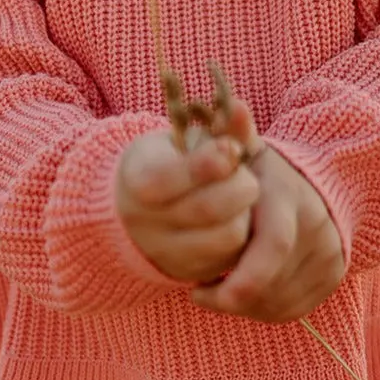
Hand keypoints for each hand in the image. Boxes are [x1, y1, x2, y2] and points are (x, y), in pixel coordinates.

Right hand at [115, 101, 261, 284]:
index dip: (210, 162)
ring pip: (229, 236)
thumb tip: (240, 107)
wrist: (134, 210)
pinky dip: (245, 234)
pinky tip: (237, 216)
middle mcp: (147, 223)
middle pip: (210, 209)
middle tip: (245, 174)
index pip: (172, 177)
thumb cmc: (167, 163)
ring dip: (246, 212)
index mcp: (138, 181)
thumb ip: (217, 126)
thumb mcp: (182, 139)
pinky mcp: (192, 273)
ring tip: (239, 196)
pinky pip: (234, 257)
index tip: (229, 147)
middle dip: (240, 185)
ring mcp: (169, 253)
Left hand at [190, 146, 345, 323]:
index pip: (271, 247)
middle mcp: (316, 226)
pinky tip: (245, 294)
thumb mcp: (247, 151)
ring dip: (245, 304)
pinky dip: (264, 309)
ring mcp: (329, 253)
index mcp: (288, 197)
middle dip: (233, 297)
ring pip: (281, 301)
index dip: (232, 282)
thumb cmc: (262, 174)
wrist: (317, 183)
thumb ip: (232, 133)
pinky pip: (294, 309)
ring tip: (220, 289)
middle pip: (273, 284)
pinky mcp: (333, 275)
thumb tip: (233, 105)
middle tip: (203, 293)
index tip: (194, 289)